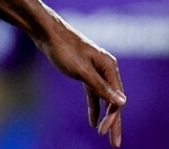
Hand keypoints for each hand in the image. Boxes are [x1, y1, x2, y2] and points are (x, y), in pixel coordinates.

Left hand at [38, 26, 125, 146]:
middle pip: (114, 100)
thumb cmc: (64, 48)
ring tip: (104, 135)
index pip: (116, 99)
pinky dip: (94, 106)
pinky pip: (93, 93)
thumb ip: (101, 88)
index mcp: (110, 67)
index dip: (112, 118)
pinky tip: (92, 121)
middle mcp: (107, 69)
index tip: (102, 133)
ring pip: (104, 98)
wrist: (46, 31)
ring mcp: (96, 70)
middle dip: (114, 122)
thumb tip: (122, 102)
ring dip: (105, 116)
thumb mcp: (82, 71)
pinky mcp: (85, 71)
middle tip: (115, 144)